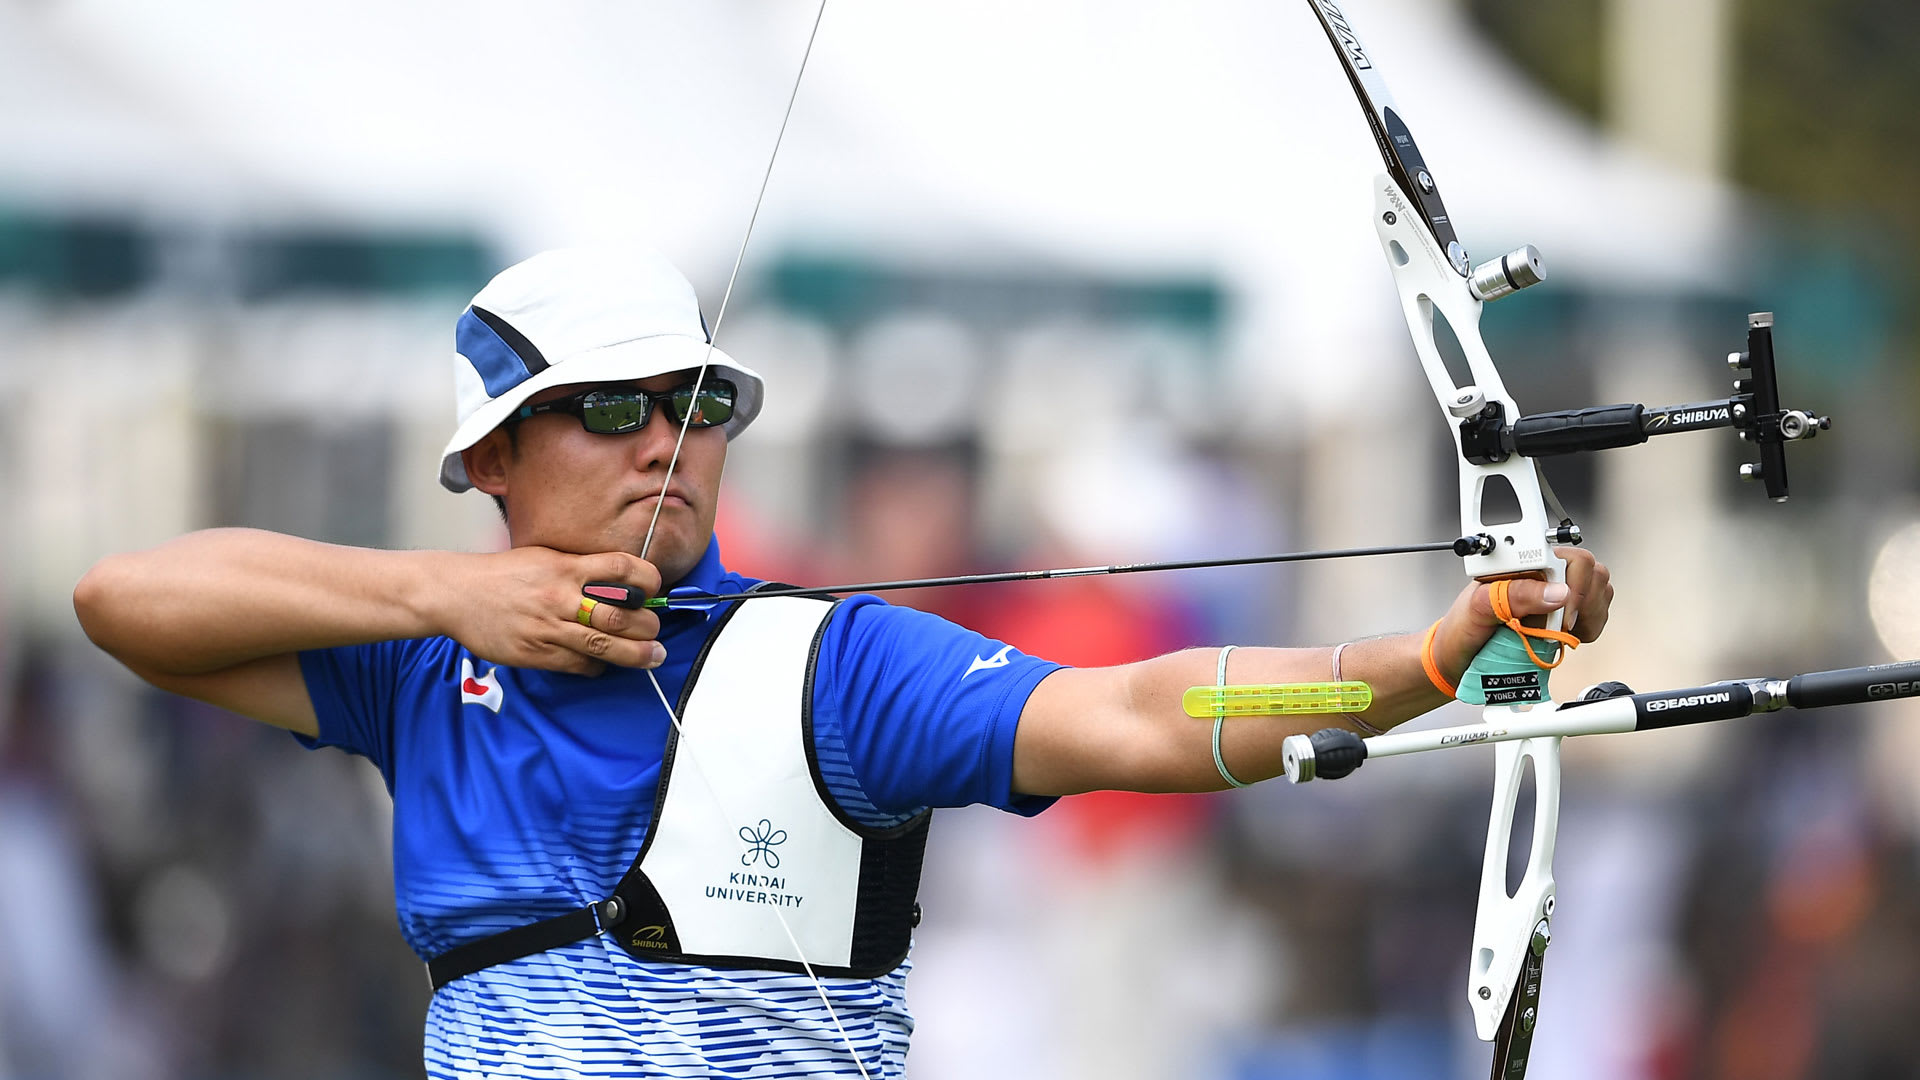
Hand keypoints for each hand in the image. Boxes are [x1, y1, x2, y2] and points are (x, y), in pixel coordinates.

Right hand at [439, 548, 664, 674]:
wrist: (456, 594)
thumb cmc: (503, 574)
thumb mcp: (545, 557)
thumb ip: (580, 568)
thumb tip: (621, 581)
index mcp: (566, 567)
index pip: (622, 568)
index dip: (648, 579)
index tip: (656, 587)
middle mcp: (561, 597)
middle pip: (621, 615)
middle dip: (648, 627)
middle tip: (656, 632)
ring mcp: (549, 627)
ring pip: (605, 646)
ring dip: (636, 654)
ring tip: (652, 656)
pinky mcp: (536, 653)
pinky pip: (579, 664)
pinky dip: (597, 666)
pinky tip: (603, 663)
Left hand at [1429, 546, 1612, 687]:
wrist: (1457, 658)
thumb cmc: (1462, 628)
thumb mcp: (1478, 607)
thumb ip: (1515, 594)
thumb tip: (1558, 592)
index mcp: (1524, 563)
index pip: (1571, 558)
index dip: (1574, 585)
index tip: (1560, 613)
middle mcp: (1545, 575)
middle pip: (1593, 572)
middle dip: (1583, 602)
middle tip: (1557, 625)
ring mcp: (1557, 595)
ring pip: (1600, 592)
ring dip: (1586, 616)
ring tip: (1556, 630)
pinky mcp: (1565, 616)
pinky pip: (1596, 615)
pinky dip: (1588, 629)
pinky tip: (1562, 636)